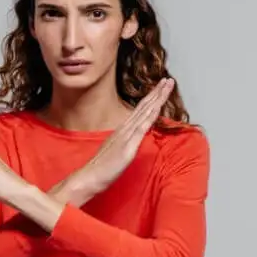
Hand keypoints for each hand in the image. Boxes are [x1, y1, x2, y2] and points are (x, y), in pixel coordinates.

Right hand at [73, 78, 174, 194]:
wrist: (89, 177)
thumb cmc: (101, 168)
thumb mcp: (116, 151)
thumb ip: (125, 142)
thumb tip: (134, 139)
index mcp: (123, 130)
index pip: (140, 109)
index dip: (151, 97)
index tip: (160, 87)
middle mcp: (125, 128)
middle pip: (144, 106)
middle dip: (157, 92)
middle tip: (168, 79)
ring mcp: (126, 135)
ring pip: (145, 112)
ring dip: (157, 97)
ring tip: (167, 85)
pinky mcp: (128, 146)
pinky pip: (141, 127)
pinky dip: (150, 115)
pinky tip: (158, 107)